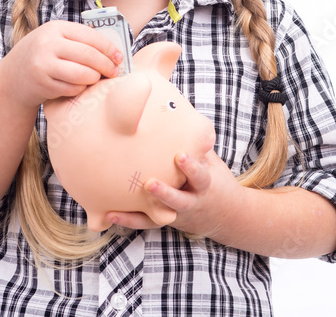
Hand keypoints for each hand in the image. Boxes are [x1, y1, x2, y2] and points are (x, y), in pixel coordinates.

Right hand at [0, 20, 122, 108]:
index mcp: (55, 28)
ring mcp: (44, 64)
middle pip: (88, 55)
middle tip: (114, 72)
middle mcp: (47, 44)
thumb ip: (78, 40)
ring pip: (82, 74)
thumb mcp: (55, 39)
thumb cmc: (42, 56)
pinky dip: (80, 88)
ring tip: (96, 79)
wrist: (13, 77)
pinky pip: (73, 88)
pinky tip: (78, 85)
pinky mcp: (43, 84)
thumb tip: (113, 50)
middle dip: (106, 65)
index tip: (119, 57)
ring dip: (94, 78)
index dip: (108, 47)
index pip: (90, 36)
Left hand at [106, 150, 246, 239]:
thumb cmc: (214, 180)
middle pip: (178, 201)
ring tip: (116, 208)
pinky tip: (110, 214)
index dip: (191, 167)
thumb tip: (182, 113)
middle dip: (165, 193)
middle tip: (149, 184)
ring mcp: (177, 214)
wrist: (225, 215)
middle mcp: (191, 202)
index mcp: (204, 185)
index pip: (200, 177)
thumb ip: (198, 145)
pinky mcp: (165, 220)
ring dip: (138, 212)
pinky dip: (129, 220)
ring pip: (159, 215)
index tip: (180, 156)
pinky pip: (147, 222)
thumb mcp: (212, 162)